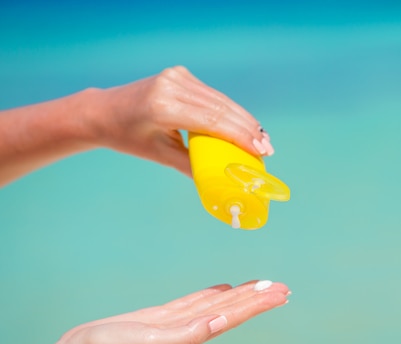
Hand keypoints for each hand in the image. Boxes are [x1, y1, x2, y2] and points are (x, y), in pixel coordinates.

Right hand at [0, 280, 288, 343]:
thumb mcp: (154, 341)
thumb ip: (188, 333)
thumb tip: (219, 322)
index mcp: (193, 334)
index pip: (234, 315)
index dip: (259, 304)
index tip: (281, 293)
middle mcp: (191, 329)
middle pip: (231, 310)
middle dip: (257, 298)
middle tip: (282, 288)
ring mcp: (178, 323)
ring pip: (217, 304)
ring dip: (240, 296)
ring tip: (260, 287)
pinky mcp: (164, 317)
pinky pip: (196, 302)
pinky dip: (213, 294)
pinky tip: (222, 290)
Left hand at [87, 66, 274, 177]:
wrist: (104, 111)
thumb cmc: (129, 138)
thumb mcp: (160, 156)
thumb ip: (192, 166)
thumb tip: (223, 183)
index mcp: (164, 107)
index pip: (213, 121)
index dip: (241, 136)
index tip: (262, 151)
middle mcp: (172, 86)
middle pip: (222, 108)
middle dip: (248, 129)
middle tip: (268, 149)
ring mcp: (177, 76)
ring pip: (221, 100)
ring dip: (243, 120)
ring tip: (262, 140)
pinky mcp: (180, 74)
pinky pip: (212, 95)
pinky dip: (230, 111)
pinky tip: (244, 126)